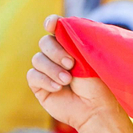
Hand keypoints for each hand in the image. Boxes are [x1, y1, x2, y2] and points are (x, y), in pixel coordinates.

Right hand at [28, 15, 125, 132]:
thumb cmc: (99, 84)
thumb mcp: (90, 59)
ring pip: (38, 59)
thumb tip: (58, 23)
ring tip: (67, 80)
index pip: (56, 28)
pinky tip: (59, 88)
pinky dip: (46, 80)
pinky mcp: (39, 86)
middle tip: (71, 64)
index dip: (52, 23)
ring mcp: (47, 71)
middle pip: (45, 42)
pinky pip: (33, 76)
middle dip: (56, 51)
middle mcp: (57, 56)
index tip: (52, 24)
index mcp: (71, 46)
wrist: (96, 109)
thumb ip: (75, 40)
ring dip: (53, 69)